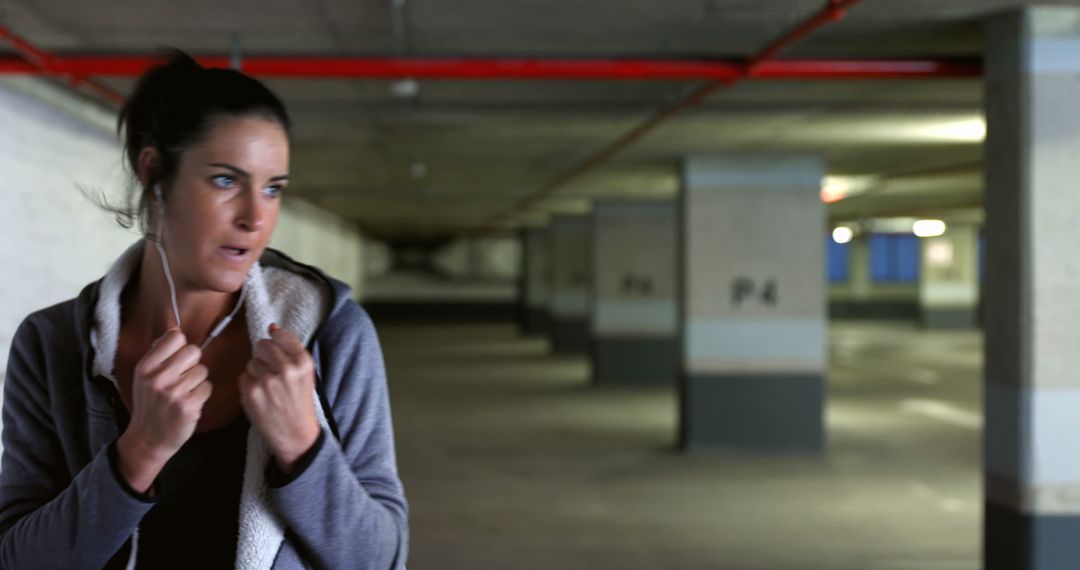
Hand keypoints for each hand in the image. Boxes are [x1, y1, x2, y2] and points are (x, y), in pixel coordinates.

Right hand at [117, 328, 212, 493]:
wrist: (147, 438)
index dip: (181, 347)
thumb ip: (158, 353)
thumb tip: (176, 330)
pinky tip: (190, 403)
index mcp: (145, 366)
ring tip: (184, 393)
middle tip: (182, 379)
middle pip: (194, 351)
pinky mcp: (188, 405)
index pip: (175, 337)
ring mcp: (173, 392)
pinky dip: (202, 394)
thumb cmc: (150, 404)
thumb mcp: (144, 376)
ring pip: (203, 370)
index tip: (175, 360)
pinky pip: (207, 387)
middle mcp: (158, 377)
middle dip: (192, 364)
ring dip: (198, 381)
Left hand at [239, 323, 320, 474]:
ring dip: (256, 372)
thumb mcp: (306, 374)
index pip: (281, 335)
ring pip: (251, 362)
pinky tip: (260, 397)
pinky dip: (249, 386)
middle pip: (262, 346)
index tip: (277, 350)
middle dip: (264, 356)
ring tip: (268, 388)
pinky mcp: (252, 393)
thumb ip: (290, 349)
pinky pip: (243, 377)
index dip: (276, 340)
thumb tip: (272, 326)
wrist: (296, 434)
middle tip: (272, 373)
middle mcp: (286, 369)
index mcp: (303, 363)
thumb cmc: (300, 401)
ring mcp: (268, 381)